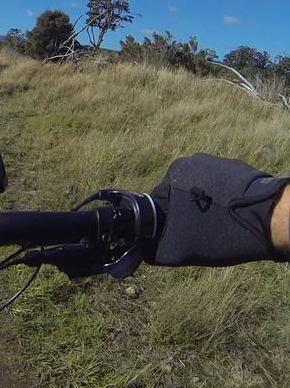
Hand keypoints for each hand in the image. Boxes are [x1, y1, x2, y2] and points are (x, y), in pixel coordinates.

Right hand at [147, 153, 287, 265]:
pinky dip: (224, 202)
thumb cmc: (220, 231)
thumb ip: (152, 250)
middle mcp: (193, 160)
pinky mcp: (240, 169)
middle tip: (199, 233)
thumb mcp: (177, 249)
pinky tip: (233, 218)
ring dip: (205, 207)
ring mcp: (219, 162)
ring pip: (201, 192)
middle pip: (180, 194)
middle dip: (185, 213)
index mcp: (174, 171)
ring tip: (219, 226)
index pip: (159, 201)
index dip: (166, 222)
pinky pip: (222, 188)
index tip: (179, 236)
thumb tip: (140, 251)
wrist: (273, 219)